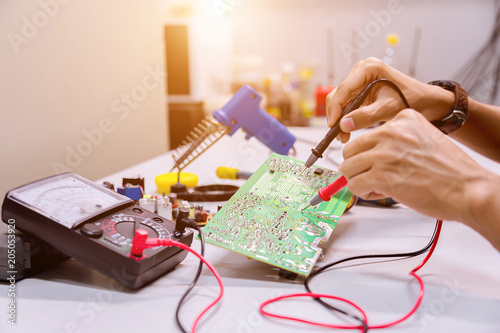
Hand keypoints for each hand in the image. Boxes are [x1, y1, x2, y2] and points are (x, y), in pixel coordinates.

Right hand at [326, 57, 453, 142]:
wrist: (424, 100)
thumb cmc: (411, 99)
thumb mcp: (389, 109)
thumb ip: (366, 116)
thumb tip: (344, 125)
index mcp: (369, 68)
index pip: (344, 89)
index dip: (336, 109)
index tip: (333, 125)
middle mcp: (361, 71)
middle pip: (339, 94)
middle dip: (337, 115)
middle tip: (339, 134)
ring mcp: (359, 80)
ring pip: (340, 100)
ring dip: (340, 118)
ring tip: (344, 135)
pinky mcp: (360, 89)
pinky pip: (346, 104)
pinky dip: (345, 117)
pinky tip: (348, 129)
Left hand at [339, 109, 490, 223]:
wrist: (468, 189)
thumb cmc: (449, 171)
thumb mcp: (423, 139)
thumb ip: (396, 141)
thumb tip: (367, 155)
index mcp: (403, 119)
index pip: (366, 136)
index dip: (370, 154)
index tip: (382, 164)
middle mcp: (391, 132)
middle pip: (350, 151)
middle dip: (358, 167)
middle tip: (373, 178)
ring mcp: (384, 153)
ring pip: (348, 168)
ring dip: (360, 181)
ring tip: (379, 187)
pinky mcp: (381, 176)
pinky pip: (354, 185)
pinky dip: (363, 193)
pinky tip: (381, 193)